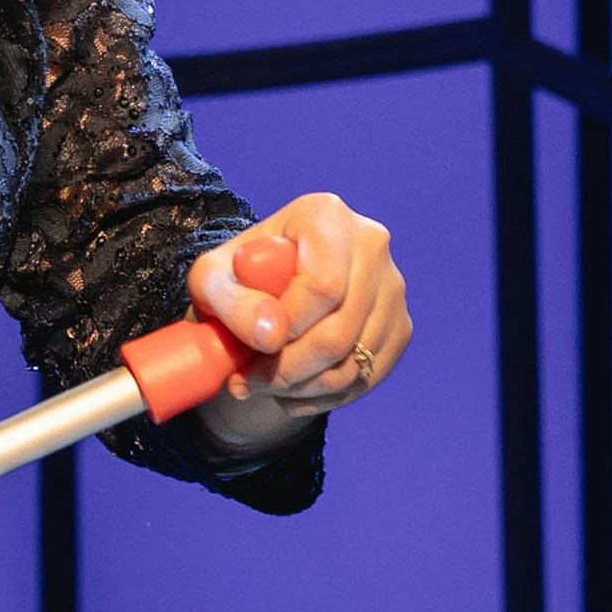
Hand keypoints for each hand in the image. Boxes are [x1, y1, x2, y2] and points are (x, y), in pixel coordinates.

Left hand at [189, 196, 406, 425]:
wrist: (267, 288)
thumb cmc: (236, 278)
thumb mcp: (212, 281)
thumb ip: (233, 302)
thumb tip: (273, 335)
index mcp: (325, 215)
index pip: (323, 285)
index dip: (288, 329)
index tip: (253, 349)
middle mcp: (370, 243)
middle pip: (341, 331)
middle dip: (288, 371)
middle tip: (247, 383)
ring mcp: (392, 285)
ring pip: (354, 362)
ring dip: (301, 389)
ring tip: (262, 386)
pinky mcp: (399, 323)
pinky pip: (368, 377)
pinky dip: (324, 396)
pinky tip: (291, 390)